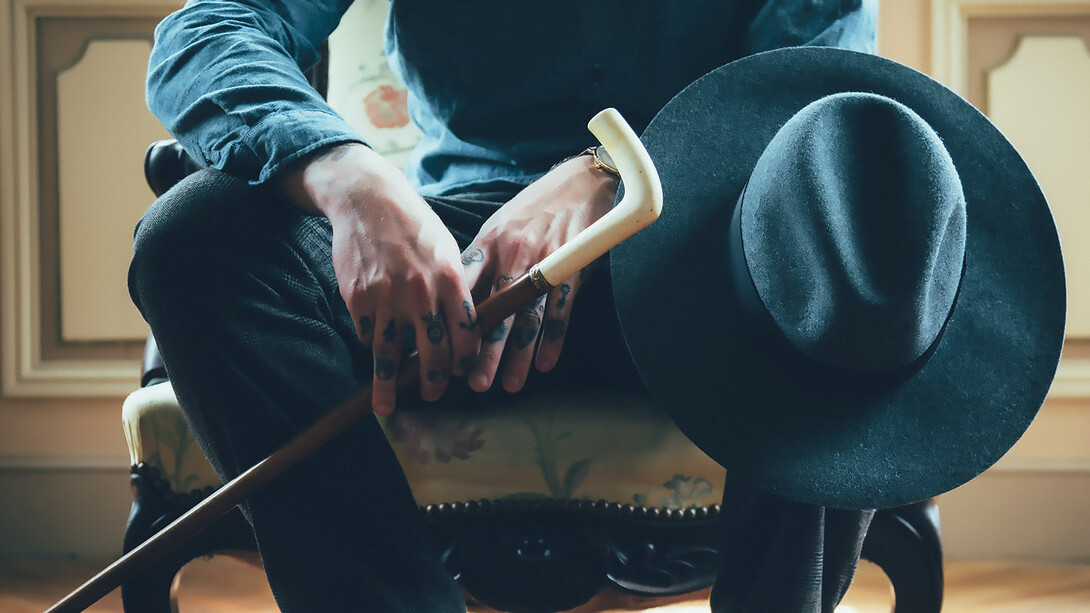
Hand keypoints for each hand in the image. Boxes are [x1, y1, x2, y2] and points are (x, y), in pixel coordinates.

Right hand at [277, 143, 480, 415]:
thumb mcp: (447, 251)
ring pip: (391, 354)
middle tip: (432, 393)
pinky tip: (375, 351)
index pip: (466, 334)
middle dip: (433, 380)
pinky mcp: (358, 298)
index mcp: (451, 280)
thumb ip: (457, 289)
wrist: (369, 201)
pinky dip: (372, 345)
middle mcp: (422, 293)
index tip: (461, 373)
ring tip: (388, 405)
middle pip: (432, 352)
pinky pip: (367, 334)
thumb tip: (465, 328)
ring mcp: (387, 298)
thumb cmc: (415, 226)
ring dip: (390, 384)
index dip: (465, 360)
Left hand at [462, 153, 618, 392]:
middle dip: (483, 352)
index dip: (451, 322)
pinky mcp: (572, 270)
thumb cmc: (534, 207)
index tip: (441, 351)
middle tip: (472, 384)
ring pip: (526, 319)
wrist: (581, 181)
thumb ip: (480, 261)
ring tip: (509, 385)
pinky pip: (559, 312)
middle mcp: (513, 255)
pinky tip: (544, 364)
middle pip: (494, 313)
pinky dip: (552, 340)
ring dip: (517, 356)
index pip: (463, 289)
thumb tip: (458, 300)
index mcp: (489, 243)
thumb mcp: (498, 226)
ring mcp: (544, 264)